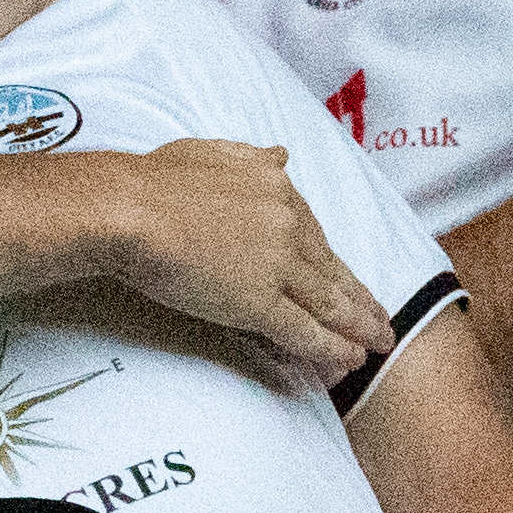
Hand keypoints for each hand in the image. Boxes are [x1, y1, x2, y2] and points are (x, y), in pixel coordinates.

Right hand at [109, 143, 390, 385]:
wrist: (130, 209)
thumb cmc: (155, 181)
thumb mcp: (212, 151)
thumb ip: (250, 157)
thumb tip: (281, 154)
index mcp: (278, 188)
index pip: (316, 235)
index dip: (335, 265)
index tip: (351, 282)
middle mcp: (287, 224)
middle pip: (332, 270)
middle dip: (362, 301)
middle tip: (382, 323)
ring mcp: (277, 265)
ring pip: (328, 303)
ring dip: (357, 328)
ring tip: (376, 346)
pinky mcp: (259, 302)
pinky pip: (303, 331)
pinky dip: (330, 348)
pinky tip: (347, 361)